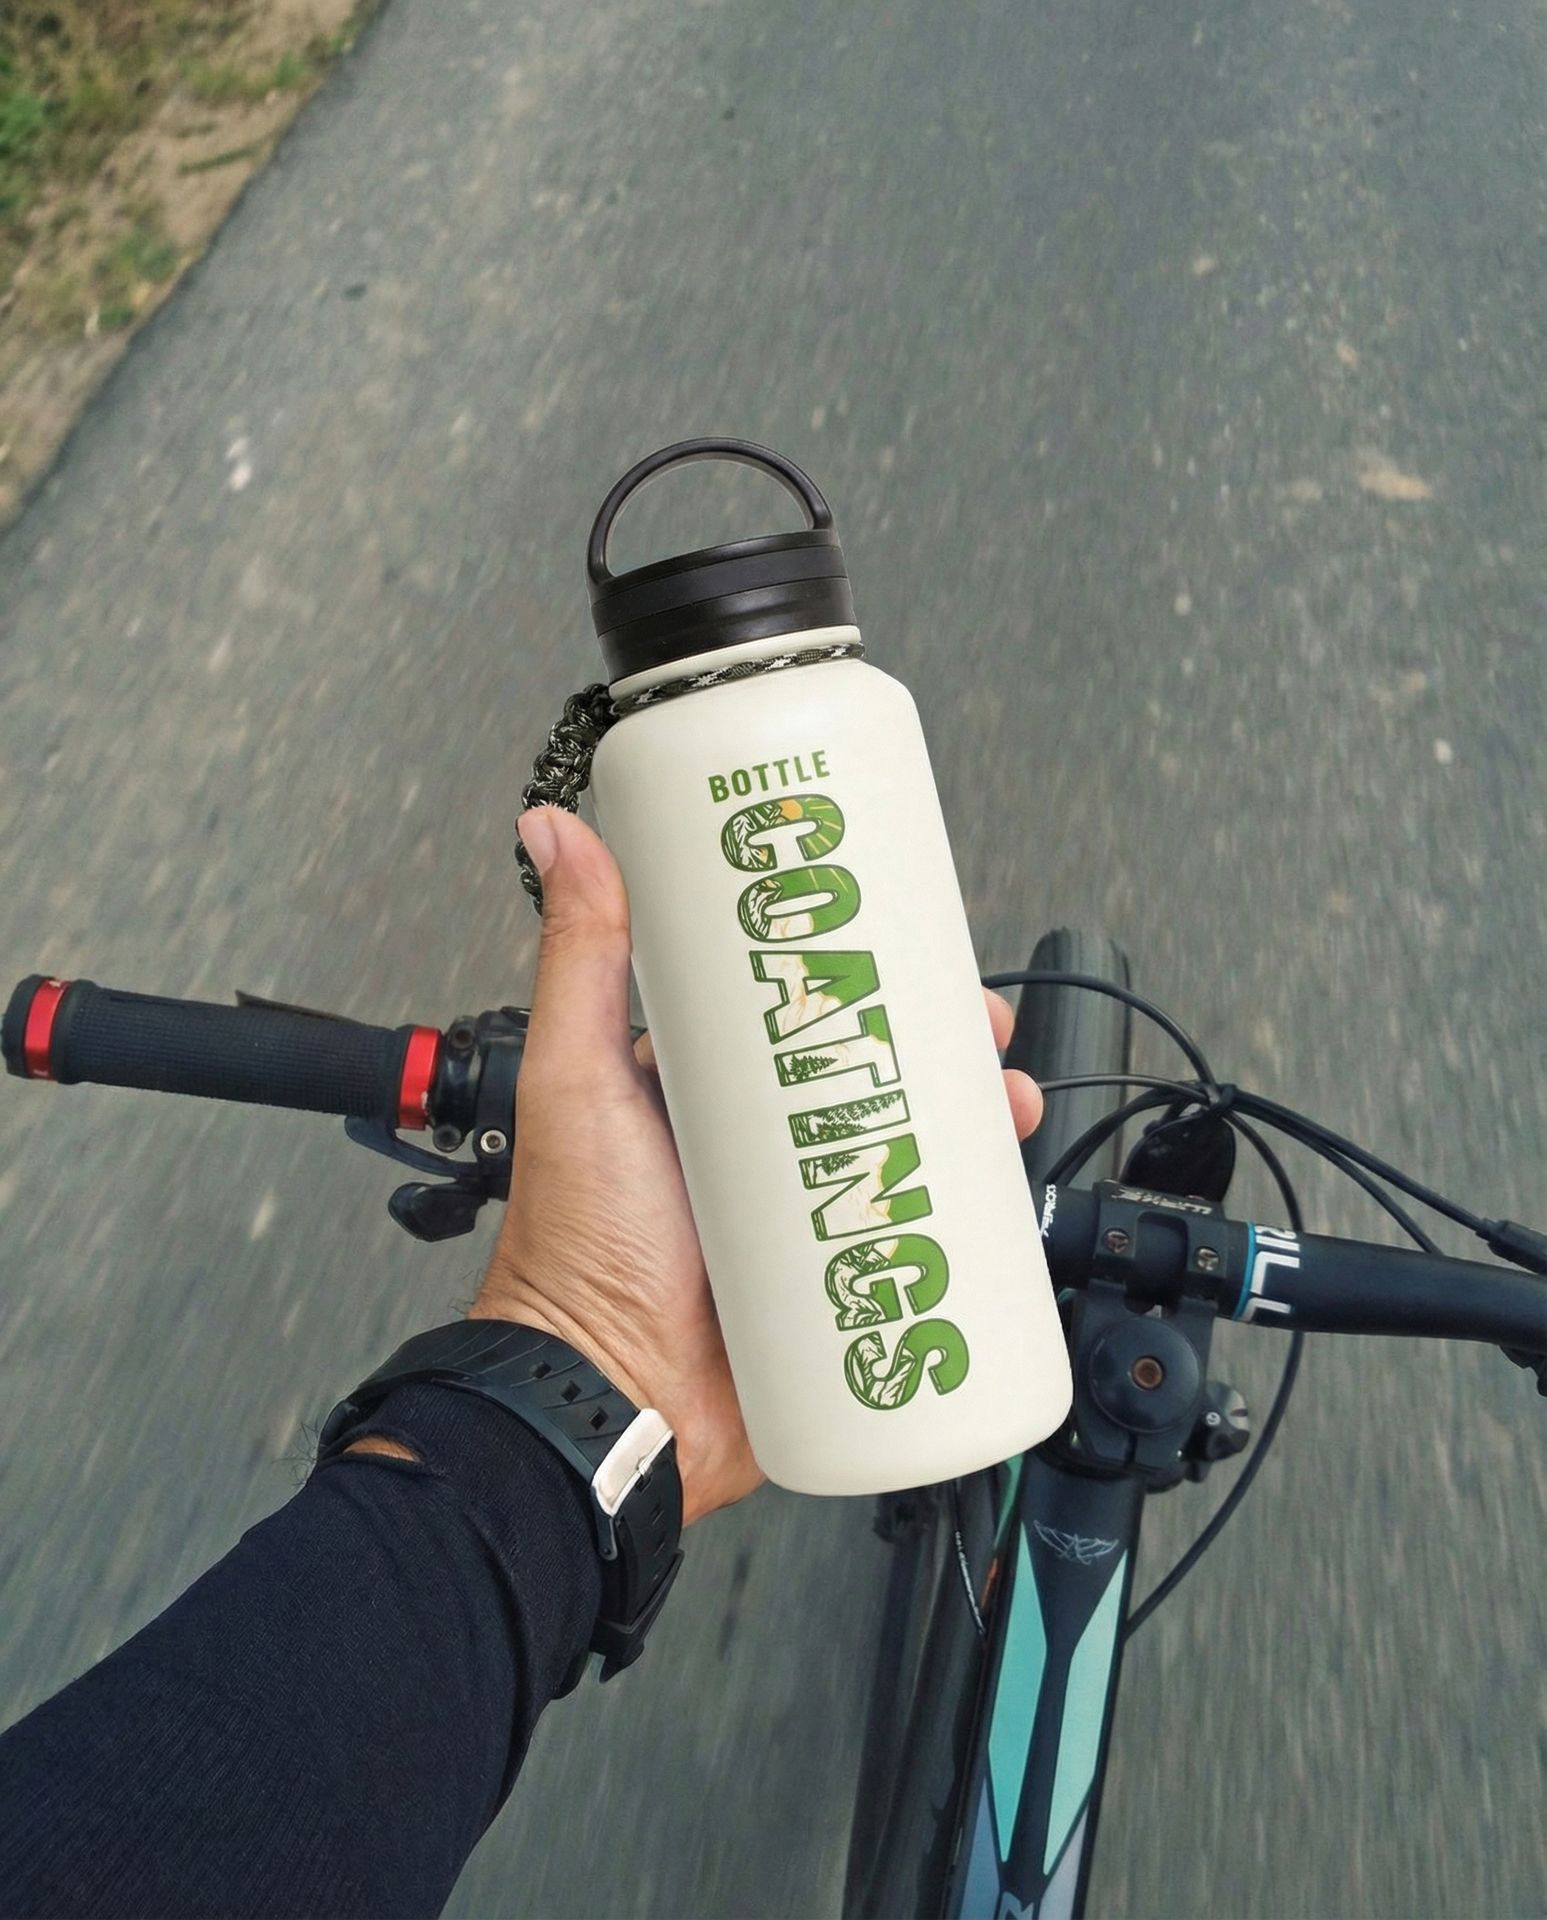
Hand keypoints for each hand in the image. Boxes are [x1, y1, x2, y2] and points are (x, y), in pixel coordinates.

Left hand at [471, 805, 1044, 1525]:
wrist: (607, 1403)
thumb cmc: (574, 1249)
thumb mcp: (576, 1078)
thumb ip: (577, 959)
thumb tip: (555, 833)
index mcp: (706, 1091)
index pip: (804, 1012)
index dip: (871, 977)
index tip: (918, 946)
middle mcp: (760, 1150)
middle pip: (877, 1076)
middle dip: (945, 1047)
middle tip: (984, 1030)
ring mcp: (806, 1221)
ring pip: (913, 1154)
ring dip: (973, 1124)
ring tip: (1004, 1104)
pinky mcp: (842, 1292)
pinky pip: (921, 1248)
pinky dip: (973, 1223)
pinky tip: (1004, 1201)